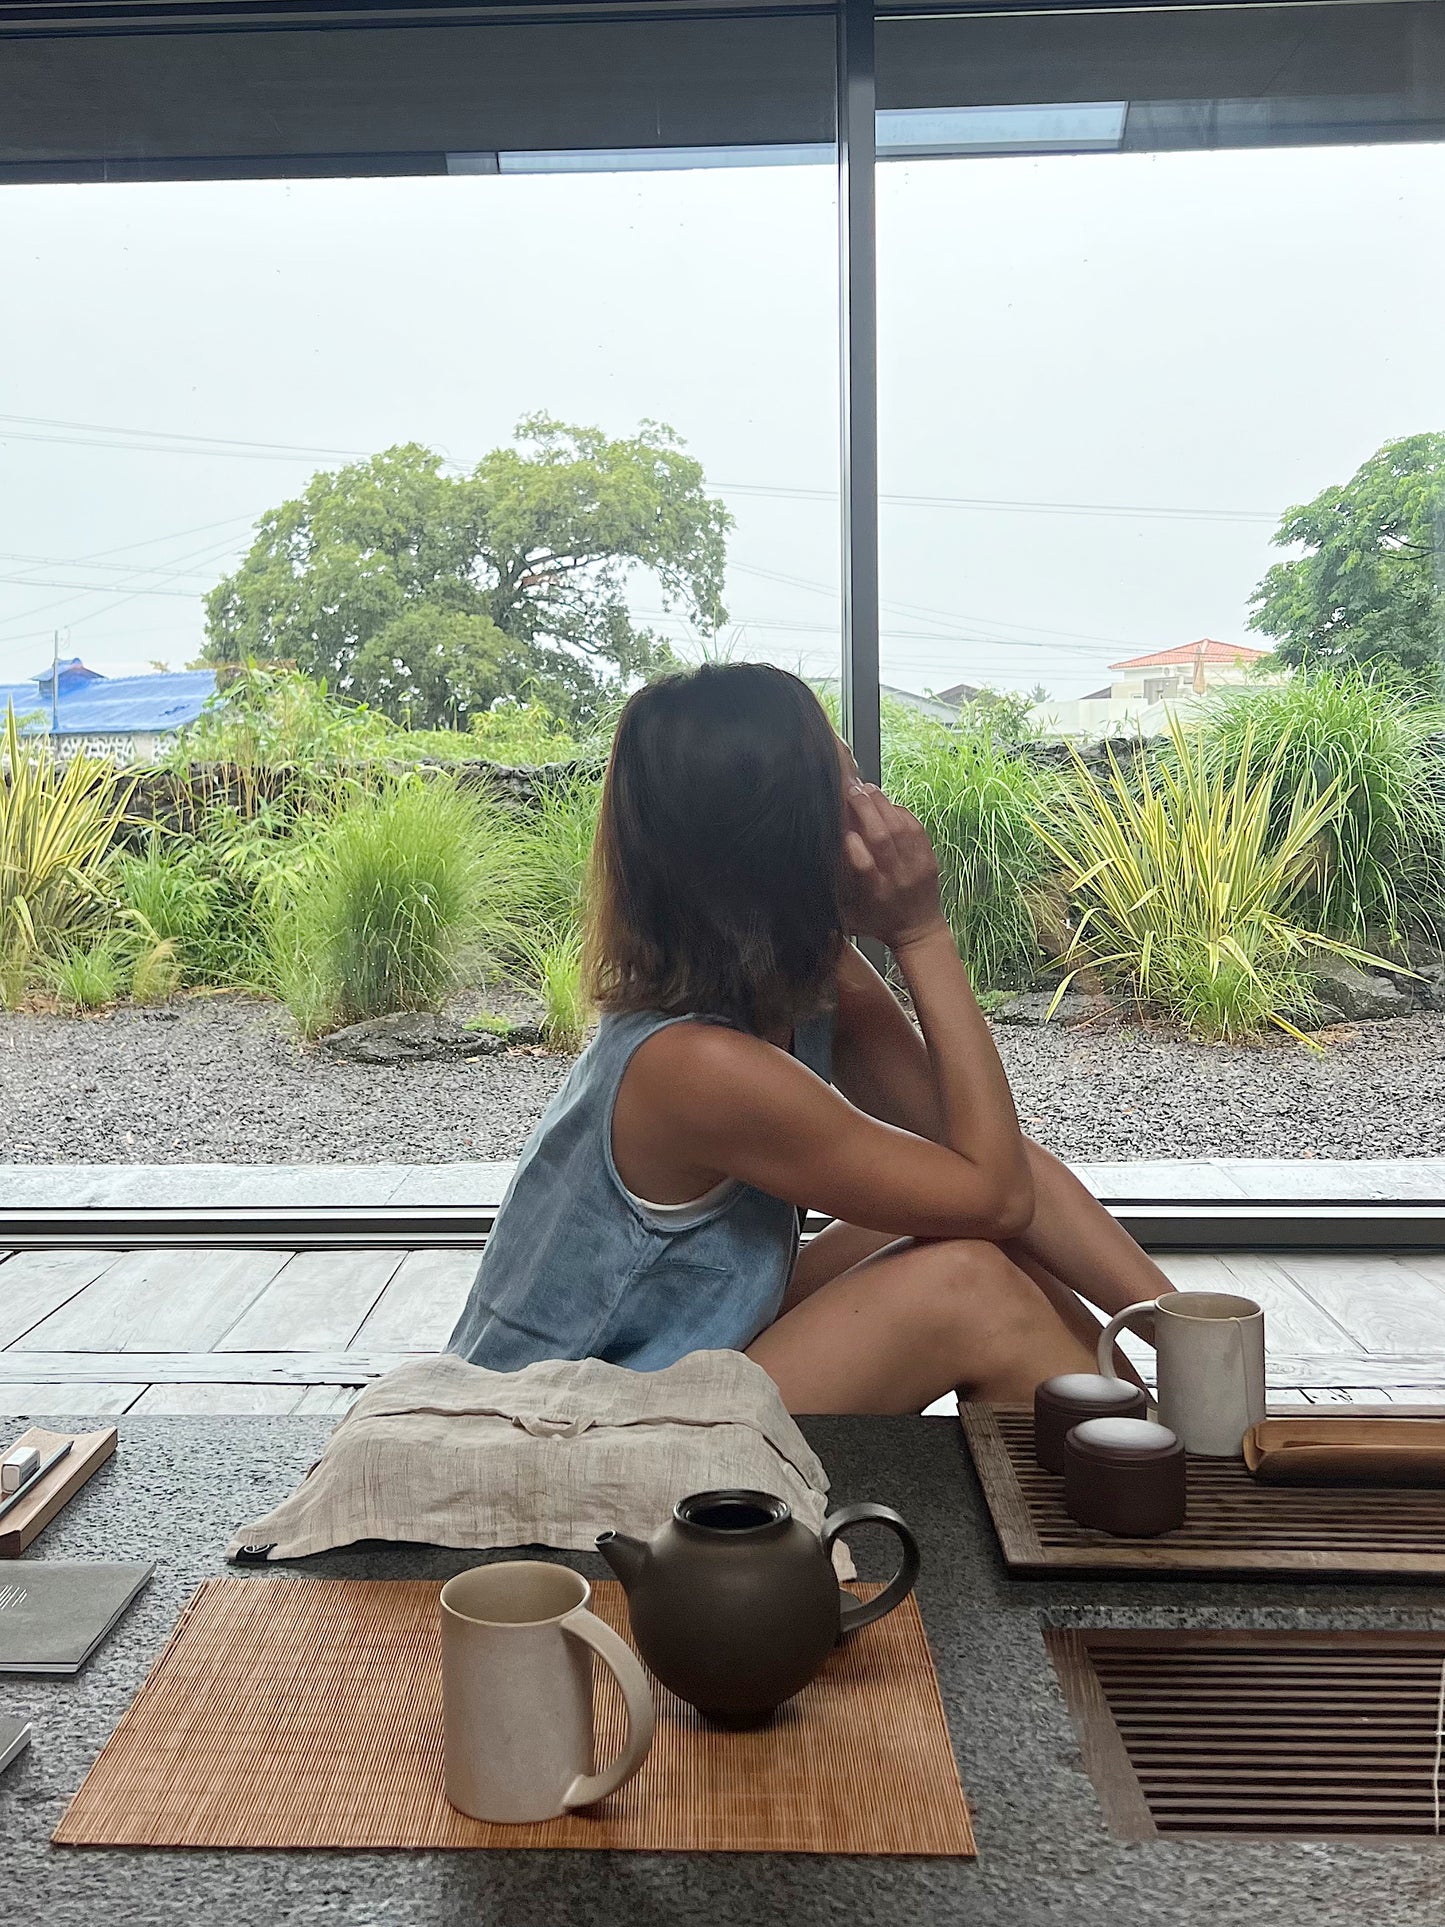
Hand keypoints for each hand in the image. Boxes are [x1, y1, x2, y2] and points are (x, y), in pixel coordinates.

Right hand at [842, 782, 946, 951]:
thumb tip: (813, 865)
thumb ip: (833, 894)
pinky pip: (916, 828)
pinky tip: (886, 803)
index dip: (851, 842)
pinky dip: (900, 811)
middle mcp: (897, 878)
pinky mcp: (929, 858)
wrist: (919, 931)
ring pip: (900, 827)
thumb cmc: (879, 923)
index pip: (863, 864)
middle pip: (882, 837)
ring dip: (882, 804)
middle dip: (865, 809)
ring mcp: (916, 866)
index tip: (840, 826)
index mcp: (875, 893)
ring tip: (866, 789)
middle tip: (851, 791)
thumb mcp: (849, 917)